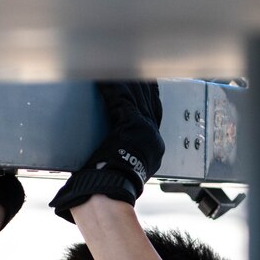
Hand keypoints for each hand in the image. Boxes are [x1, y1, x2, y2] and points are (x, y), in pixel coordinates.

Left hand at [49, 82, 164, 221]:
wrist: (108, 193)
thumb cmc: (109, 187)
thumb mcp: (124, 169)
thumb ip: (124, 156)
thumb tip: (114, 153)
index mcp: (153, 149)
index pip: (154, 115)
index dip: (151, 97)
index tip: (148, 85)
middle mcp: (153, 137)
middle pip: (149, 101)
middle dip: (143, 84)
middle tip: (138, 68)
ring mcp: (145, 130)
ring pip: (137, 97)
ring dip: (128, 80)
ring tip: (118, 66)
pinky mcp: (131, 125)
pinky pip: (122, 99)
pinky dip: (113, 87)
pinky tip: (105, 77)